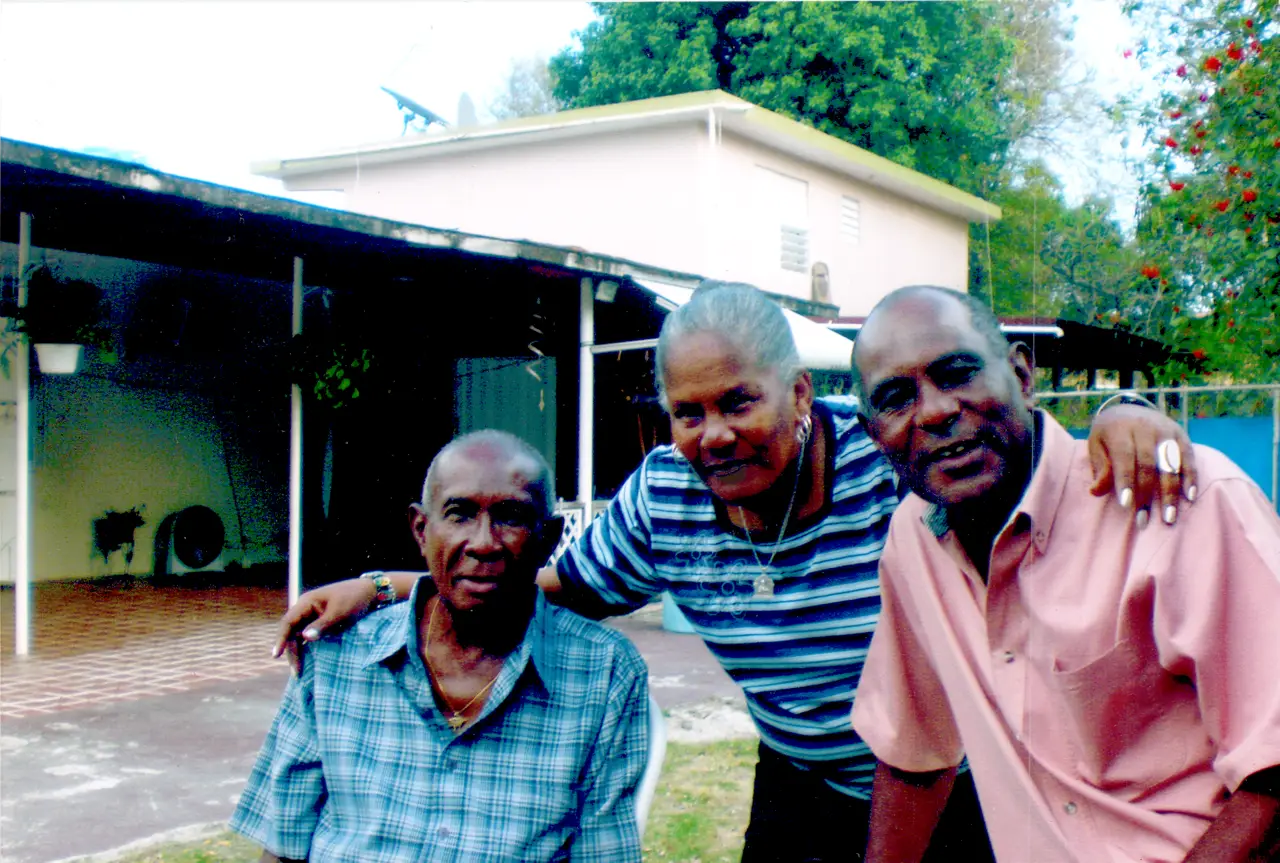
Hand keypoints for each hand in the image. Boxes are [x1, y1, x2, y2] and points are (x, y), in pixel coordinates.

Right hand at [272, 579, 376, 673]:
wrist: (369, 593)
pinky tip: (307, 662)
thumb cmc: (354, 599)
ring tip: (299, 672)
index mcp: (306, 602)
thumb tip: (305, 637)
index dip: (280, 639)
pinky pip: (308, 637)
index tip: (276, 655)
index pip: (287, 622)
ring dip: (298, 652)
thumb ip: (322, 625)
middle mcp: (305, 609)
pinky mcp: (319, 623)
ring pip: (298, 637)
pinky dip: (306, 649)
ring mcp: (312, 616)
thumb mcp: (340, 613)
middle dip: (291, 652)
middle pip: (291, 632)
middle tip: (296, 673)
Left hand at [1087, 404, 1197, 526]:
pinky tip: (1189, 498)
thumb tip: (1095, 491)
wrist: (1131, 408)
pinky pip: (1188, 457)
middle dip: (1147, 495)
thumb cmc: (1109, 434)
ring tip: (1169, 518)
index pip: (1125, 458)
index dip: (1126, 481)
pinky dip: (1190, 478)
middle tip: (1144, 521)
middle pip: (1149, 465)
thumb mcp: (1097, 445)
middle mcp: (1145, 428)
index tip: (1126, 505)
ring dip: (1171, 492)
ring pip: (1171, 464)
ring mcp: (1166, 430)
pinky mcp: (1181, 434)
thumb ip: (1100, 467)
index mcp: (1120, 429)